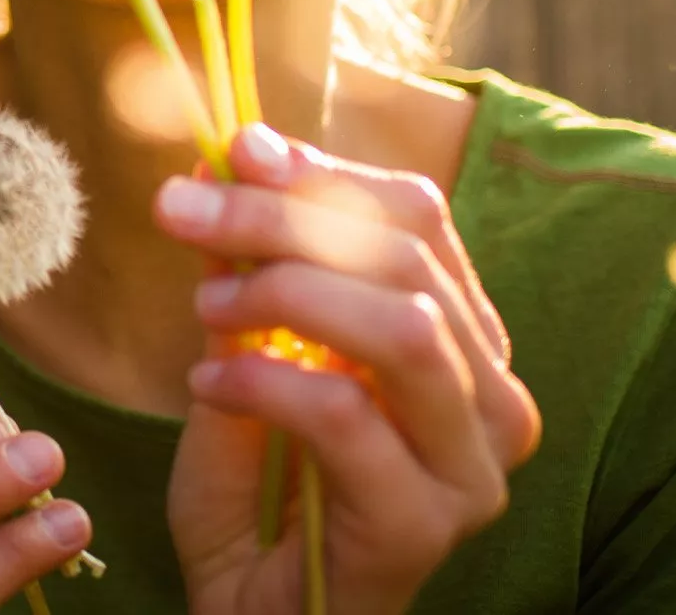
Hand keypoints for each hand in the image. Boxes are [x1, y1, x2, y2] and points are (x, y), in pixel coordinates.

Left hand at [157, 125, 541, 614]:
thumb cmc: (257, 497)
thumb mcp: (243, 358)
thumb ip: (247, 273)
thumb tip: (225, 161)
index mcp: (464, 345)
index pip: (420, 222)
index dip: (324, 172)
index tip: (235, 151)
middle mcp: (492, 401)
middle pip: (405, 262)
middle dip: (282, 218)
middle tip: (183, 208)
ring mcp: (471, 468)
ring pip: (401, 329)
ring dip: (285, 291)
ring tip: (205, 307)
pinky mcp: (425, 525)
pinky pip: (350, 416)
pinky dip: (268, 381)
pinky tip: (210, 381)